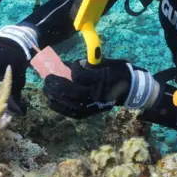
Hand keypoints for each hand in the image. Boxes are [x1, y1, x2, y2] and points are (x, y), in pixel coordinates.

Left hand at [43, 59, 157, 118]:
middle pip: (72, 92)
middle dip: (56, 85)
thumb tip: (66, 66)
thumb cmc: (115, 72)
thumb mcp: (103, 63)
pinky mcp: (91, 113)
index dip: (72, 70)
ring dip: (55, 96)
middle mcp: (98, 94)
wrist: (130, 90)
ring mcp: (94, 106)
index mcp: (102, 79)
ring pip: (70, 104)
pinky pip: (72, 113)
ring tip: (47, 88)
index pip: (80, 76)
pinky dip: (59, 107)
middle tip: (47, 78)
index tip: (69, 65)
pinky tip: (51, 100)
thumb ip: (85, 65)